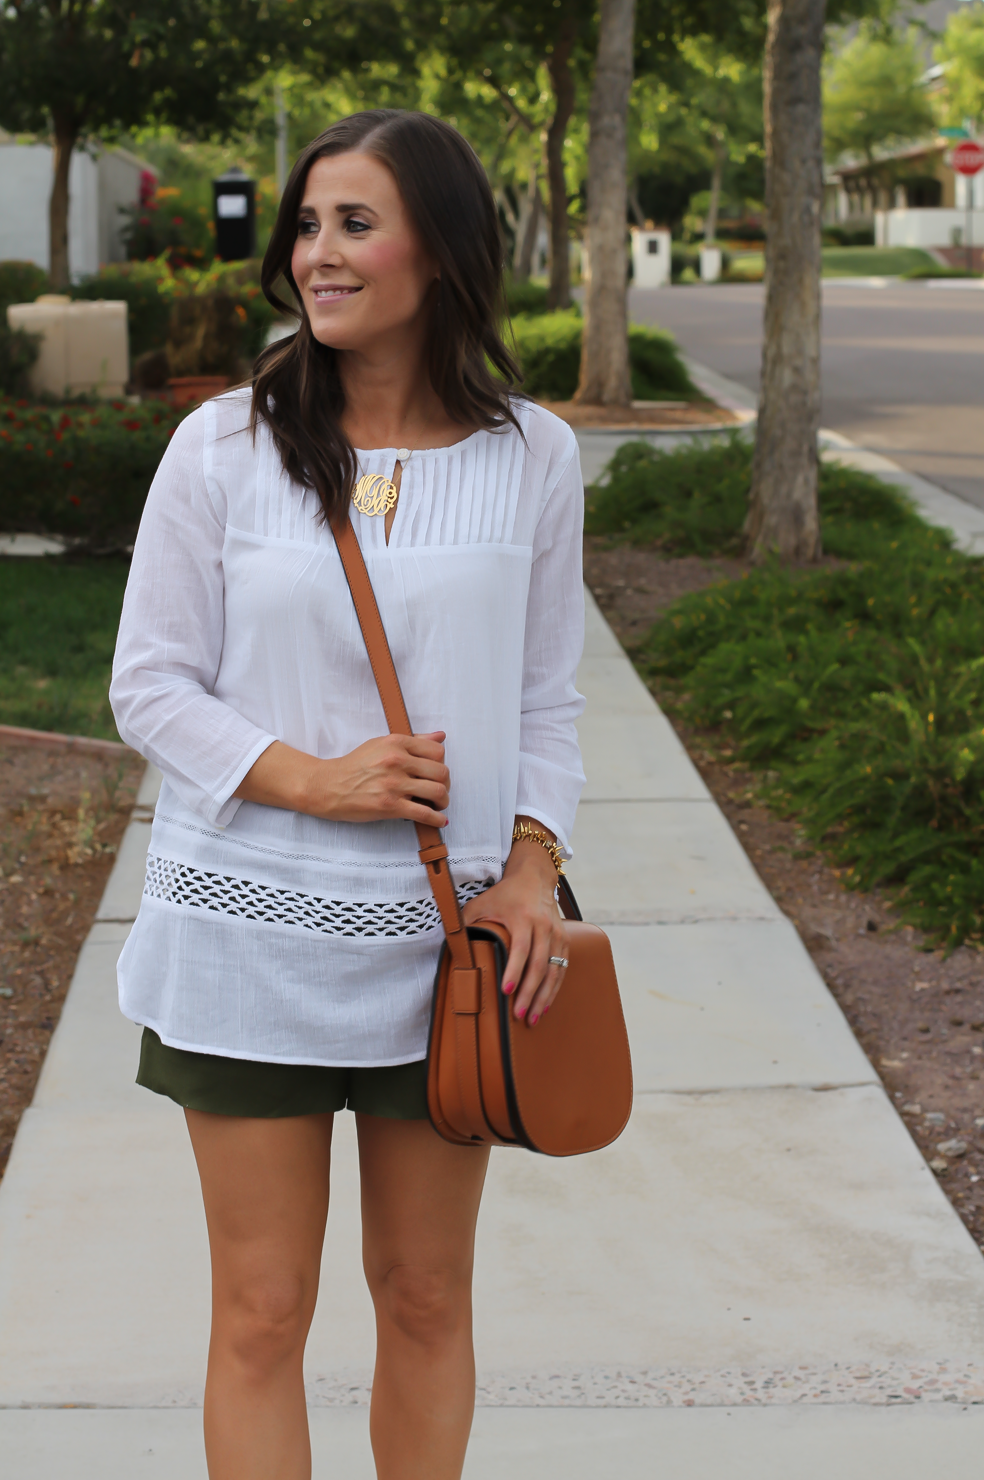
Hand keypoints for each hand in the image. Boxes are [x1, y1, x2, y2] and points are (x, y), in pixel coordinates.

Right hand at [236, 732, 449, 827]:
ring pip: (437, 792)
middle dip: (445, 785)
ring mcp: (394, 784)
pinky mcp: (390, 805)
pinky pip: (424, 813)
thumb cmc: (355, 766)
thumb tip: (440, 737)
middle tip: (439, 792)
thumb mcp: (381, 744)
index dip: (441, 764)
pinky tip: (438, 821)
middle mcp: (397, 760)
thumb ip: (413, 741)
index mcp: (396, 743)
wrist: (328, 786)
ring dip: (443, 802)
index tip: (436, 773)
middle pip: (441, 772)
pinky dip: (436, 819)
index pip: (437, 751)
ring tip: (438, 805)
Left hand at [462, 826, 567, 1027]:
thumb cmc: (503, 894)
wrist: (534, 879)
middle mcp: (543, 926)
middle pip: (539, 964)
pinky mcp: (564, 941)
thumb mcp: (480, 903)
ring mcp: (557, 934)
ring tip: (532, 1018)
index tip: (505, 990)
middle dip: (529, 992)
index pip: (521, 947)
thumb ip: (465, 924)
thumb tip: (450, 948)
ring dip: (543, 996)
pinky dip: (553, 989)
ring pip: (554, 970)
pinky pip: (561, 969)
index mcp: (523, 917)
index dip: (514, 970)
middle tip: (519, 1015)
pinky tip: (544, 1005)